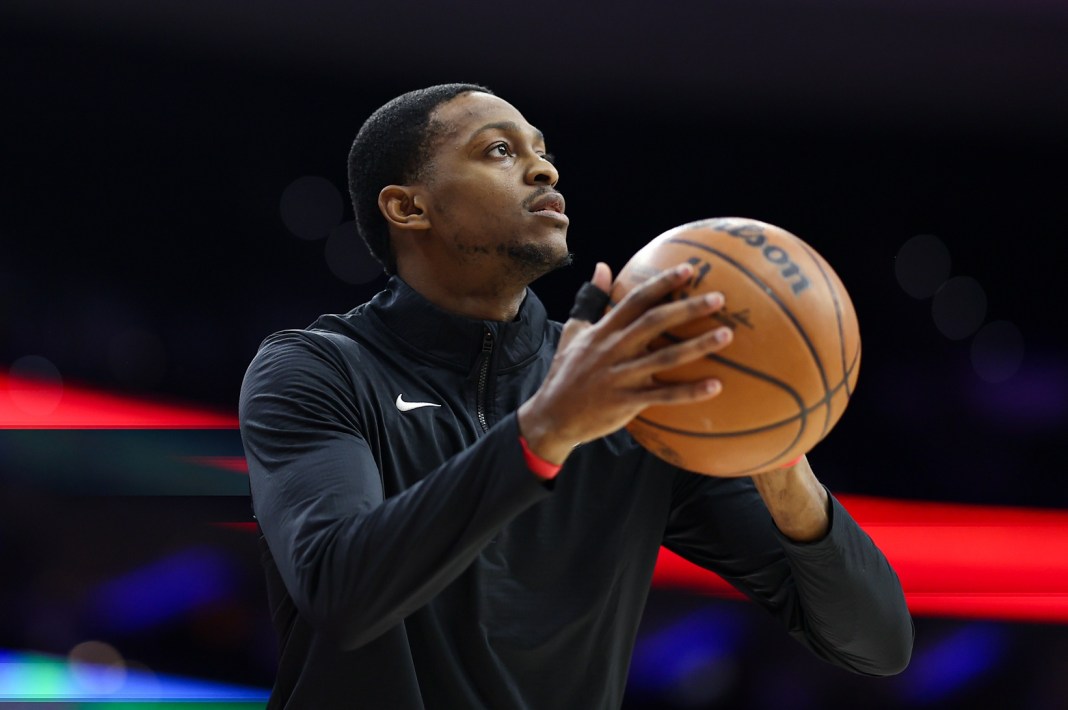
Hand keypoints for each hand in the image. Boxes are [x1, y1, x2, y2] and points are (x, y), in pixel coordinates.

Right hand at [517, 261, 733, 464]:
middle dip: (687, 309)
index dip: (662, 283)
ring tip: (726, 336)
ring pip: (664, 358)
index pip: (635, 300)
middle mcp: (613, 350)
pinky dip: (689, 392)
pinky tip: (715, 386)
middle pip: (654, 323)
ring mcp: (620, 376)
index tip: (689, 270)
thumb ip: (590, 299)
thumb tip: (602, 266)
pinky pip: (662, 397)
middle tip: (718, 298)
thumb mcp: (573, 331)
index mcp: (604, 331)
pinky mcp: (625, 403)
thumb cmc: (567, 372)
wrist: (552, 416)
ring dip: (696, 346)